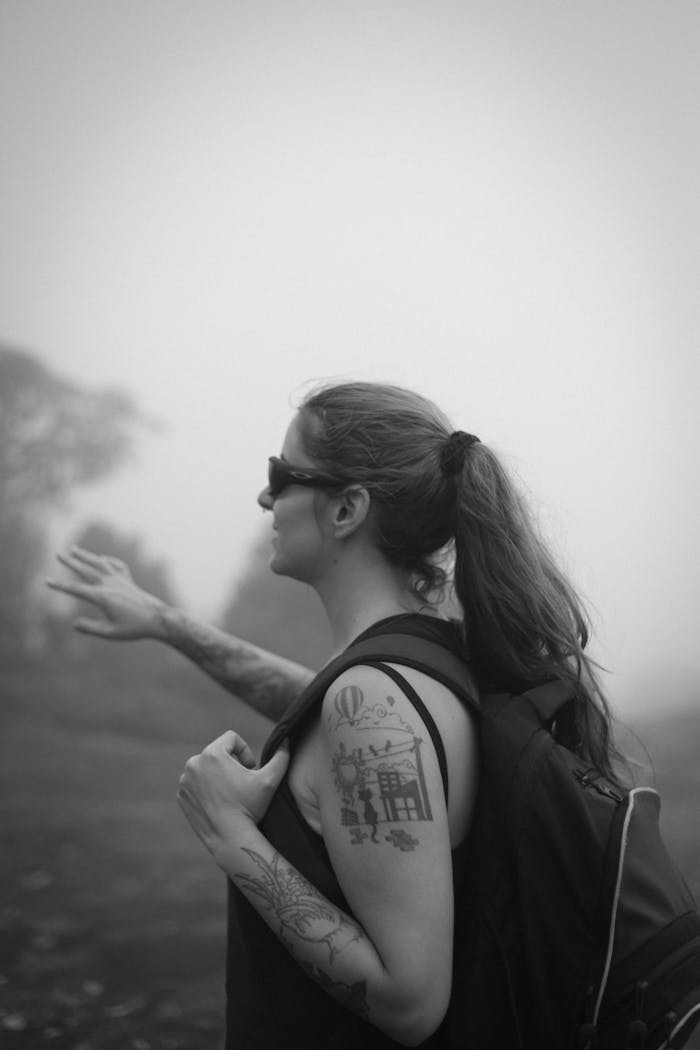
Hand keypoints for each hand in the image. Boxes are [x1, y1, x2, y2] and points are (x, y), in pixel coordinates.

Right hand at [46, 546, 167, 640]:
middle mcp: (110, 584)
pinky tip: (102, 559)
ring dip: (86, 555)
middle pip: (86, 570)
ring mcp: (120, 580)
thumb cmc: (134, 628)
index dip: (60, 585)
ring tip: (74, 548)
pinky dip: (107, 561)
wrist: (158, 618)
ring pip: (99, 563)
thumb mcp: (110, 633)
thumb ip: (90, 628)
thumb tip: (74, 623)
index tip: (47, 581)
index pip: (77, 589)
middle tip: (58, 554)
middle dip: (71, 562)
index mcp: (103, 597)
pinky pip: (116, 566)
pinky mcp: (128, 580)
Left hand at [177, 732, 289, 860]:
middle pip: (218, 753)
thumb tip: (287, 740)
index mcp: (212, 754)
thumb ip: (281, 756)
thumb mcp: (270, 780)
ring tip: (231, 794)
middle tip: (242, 784)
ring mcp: (185, 781)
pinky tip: (219, 803)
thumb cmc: (250, 807)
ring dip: (218, 775)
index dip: (245, 751)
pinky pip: (196, 783)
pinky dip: (206, 789)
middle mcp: (194, 763)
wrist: (229, 839)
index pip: (231, 738)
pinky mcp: (181, 796)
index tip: (250, 770)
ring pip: (206, 768)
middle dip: (231, 764)